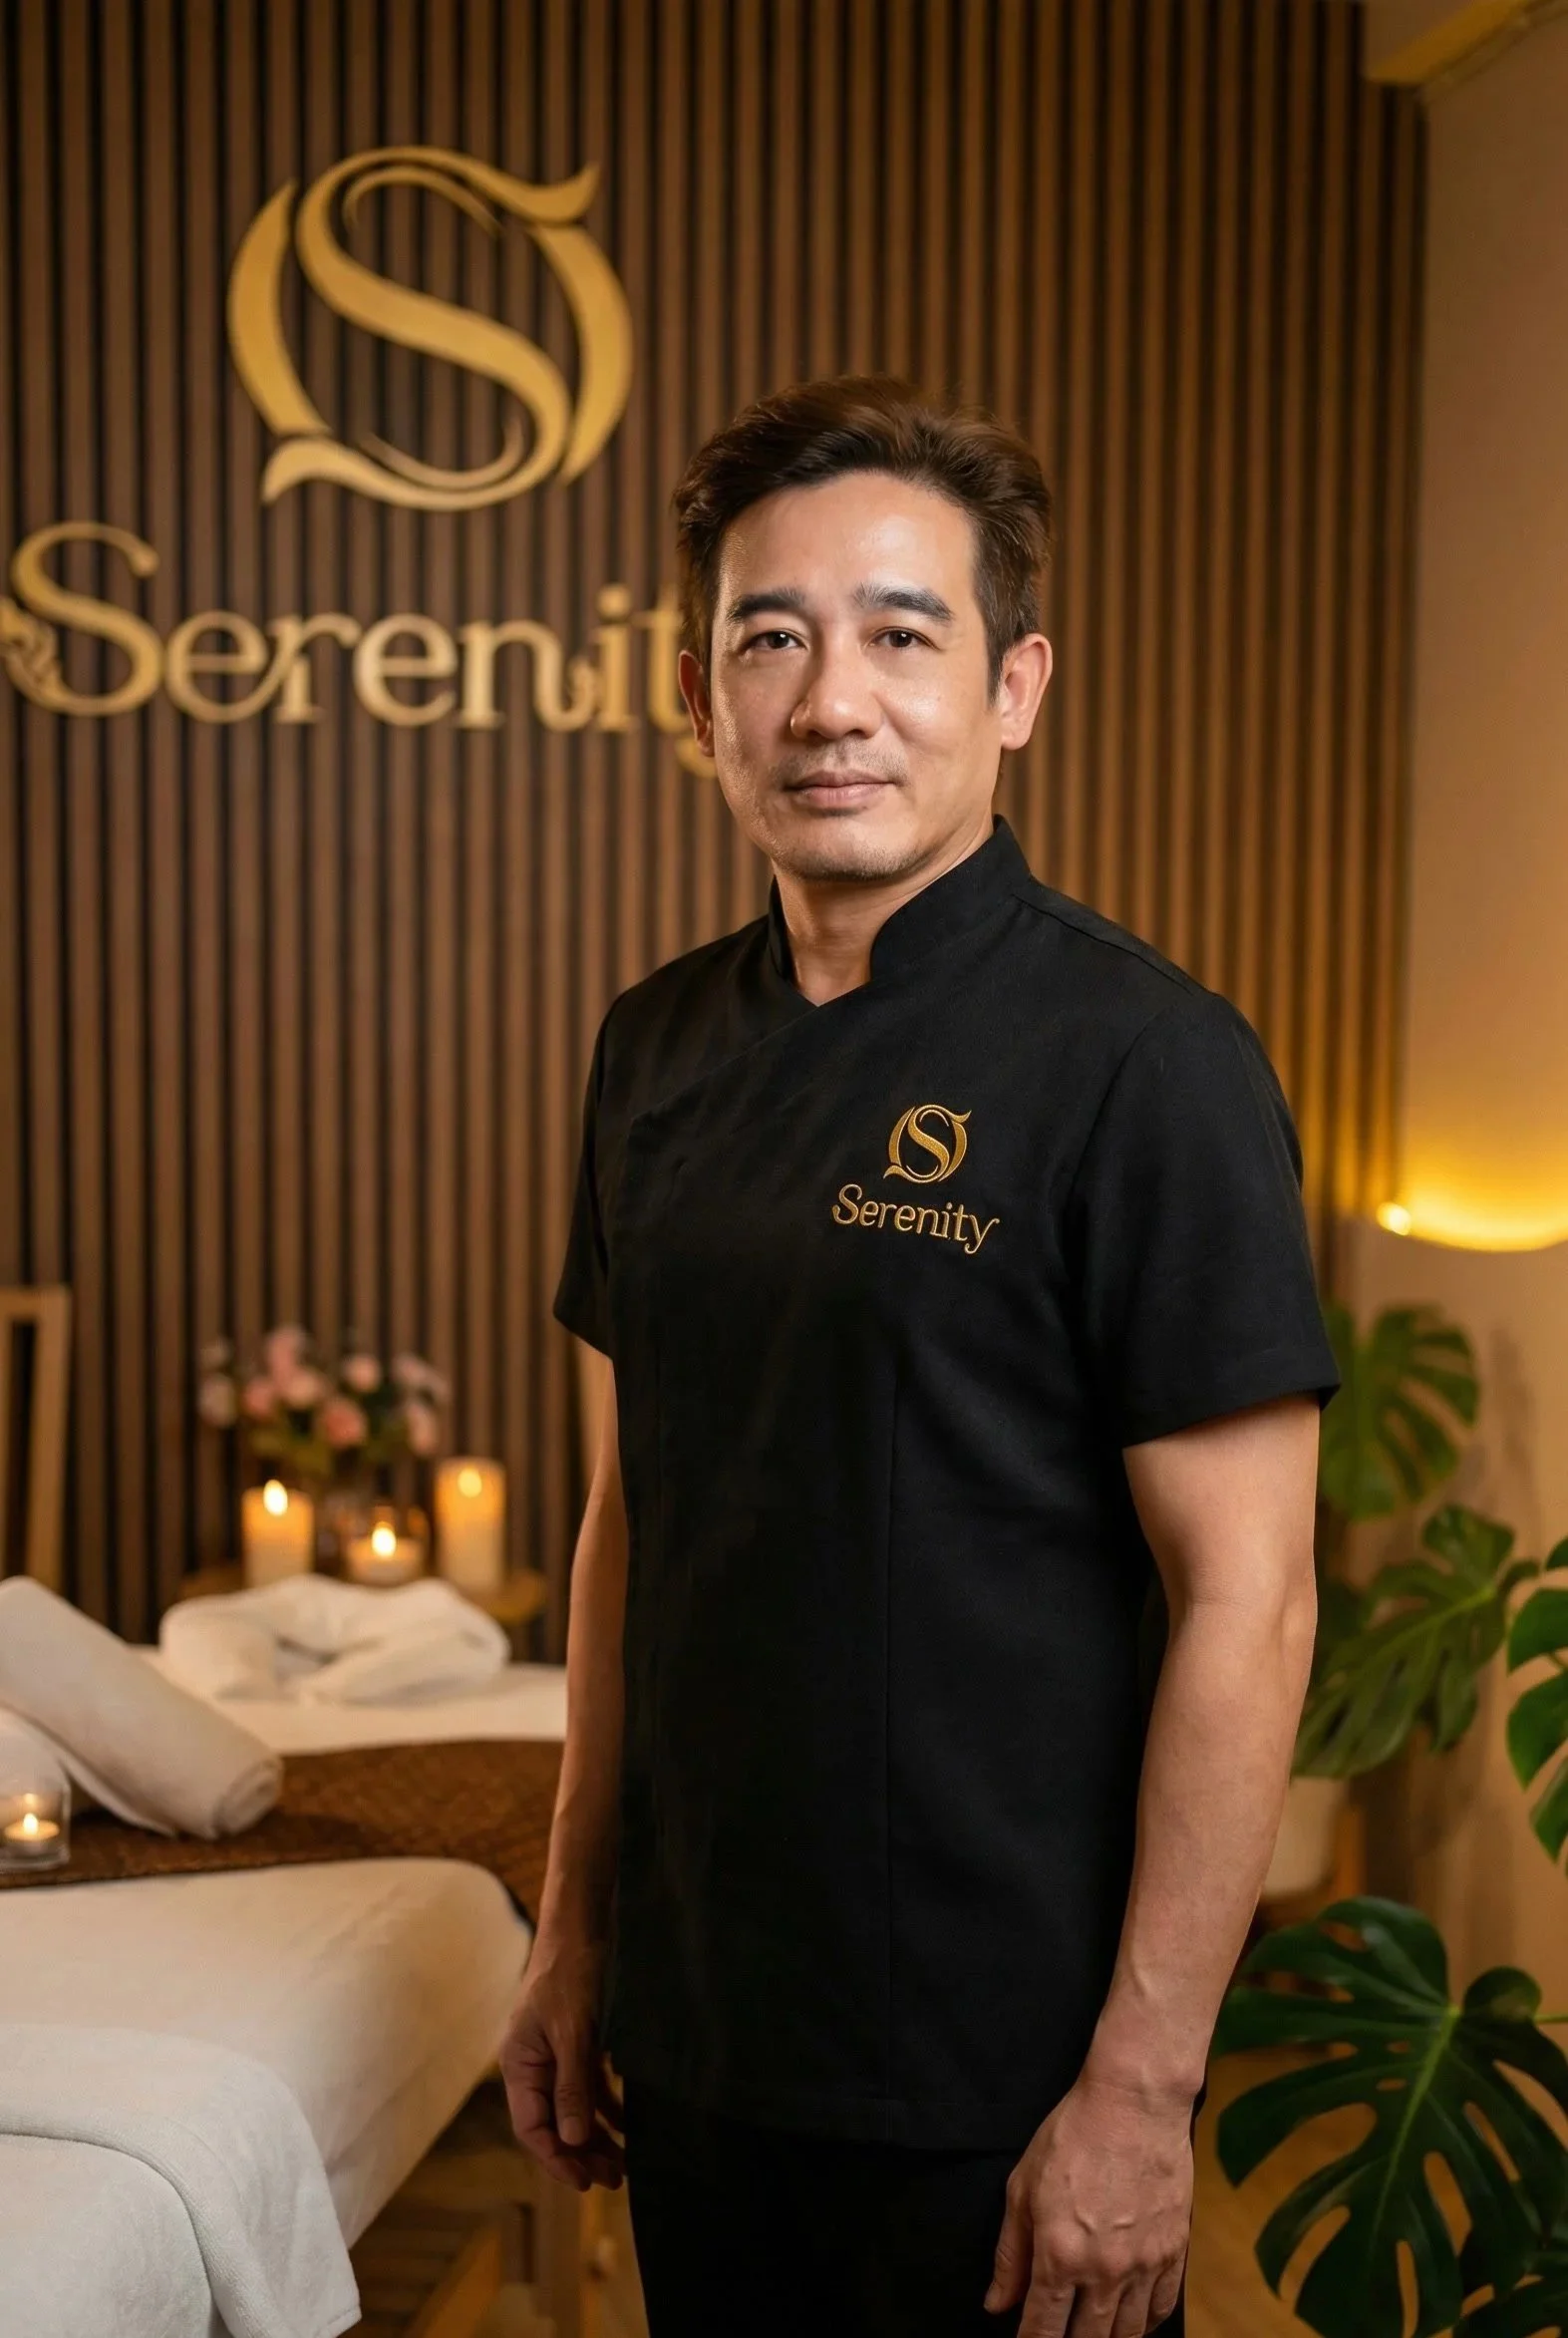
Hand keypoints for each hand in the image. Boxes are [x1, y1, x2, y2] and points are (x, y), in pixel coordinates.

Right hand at [499, 1933, 625, 2191]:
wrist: (583, 1922)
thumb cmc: (571, 1971)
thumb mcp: (574, 2030)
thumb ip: (572, 2085)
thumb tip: (572, 2140)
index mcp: (519, 2064)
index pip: (532, 2126)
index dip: (556, 2157)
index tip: (584, 2182)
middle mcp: (534, 2063)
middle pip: (553, 2123)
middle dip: (580, 2154)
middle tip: (613, 2180)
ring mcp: (556, 2053)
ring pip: (573, 2108)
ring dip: (595, 2137)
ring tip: (621, 2166)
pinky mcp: (578, 2041)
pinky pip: (589, 2086)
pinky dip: (606, 2107)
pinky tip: (626, 2126)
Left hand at [984, 2070, 1194, 2335]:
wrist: (1134, 2103)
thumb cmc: (1072, 2135)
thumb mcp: (1023, 2187)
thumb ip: (1011, 2253)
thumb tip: (997, 2303)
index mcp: (1059, 2255)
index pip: (1042, 2329)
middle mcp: (1103, 2270)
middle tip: (1059, 2336)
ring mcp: (1144, 2264)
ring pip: (1127, 2333)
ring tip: (1092, 2333)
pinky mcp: (1174, 2251)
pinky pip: (1162, 2307)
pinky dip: (1146, 2322)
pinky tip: (1132, 2320)